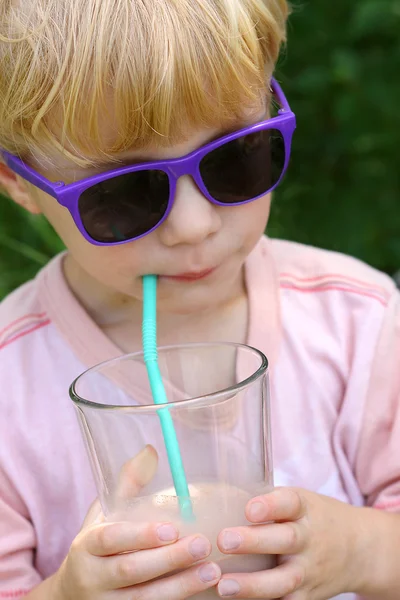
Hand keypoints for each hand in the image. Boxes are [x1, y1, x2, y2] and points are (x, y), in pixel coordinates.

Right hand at [53, 446, 220, 599]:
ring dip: (180, 586)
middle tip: (202, 544)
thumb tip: (150, 450)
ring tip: (212, 571)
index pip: (110, 539)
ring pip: (144, 599)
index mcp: (86, 547)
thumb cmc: (97, 547)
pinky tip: (204, 593)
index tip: (172, 529)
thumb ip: (127, 485)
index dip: (140, 535)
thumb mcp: (104, 516)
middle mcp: (92, 578)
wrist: (71, 596)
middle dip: (169, 559)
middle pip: (131, 571)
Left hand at [216, 487, 362, 598]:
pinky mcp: (307, 597)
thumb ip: (268, 501)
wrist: (360, 549)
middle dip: (254, 541)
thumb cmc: (314, 518)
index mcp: (305, 509)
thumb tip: (217, 496)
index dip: (270, 505)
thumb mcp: (300, 501)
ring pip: (283, 581)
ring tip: (223, 585)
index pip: (290, 503)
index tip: (250, 509)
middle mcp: (310, 539)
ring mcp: (309, 570)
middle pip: (285, 540)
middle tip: (225, 540)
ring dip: (252, 585)